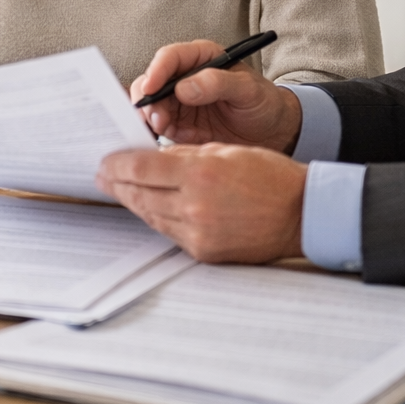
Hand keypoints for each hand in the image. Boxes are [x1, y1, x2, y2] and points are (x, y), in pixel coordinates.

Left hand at [97, 144, 305, 262]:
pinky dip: (156, 218)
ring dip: (133, 202)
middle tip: (102, 176)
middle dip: (117, 184)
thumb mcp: (227, 152)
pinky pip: (169, 232)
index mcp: (201, 174)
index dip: (117, 165)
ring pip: (151, 215)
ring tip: (119, 191)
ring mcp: (198, 232)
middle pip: (140, 194)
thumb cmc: (271, 177)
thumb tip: (154, 158)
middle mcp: (195, 206)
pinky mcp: (203, 251)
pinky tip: (148, 208)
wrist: (302, 215)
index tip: (104, 162)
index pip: (141, 168)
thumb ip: (187, 156)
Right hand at [130, 40, 301, 152]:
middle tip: (156, 116)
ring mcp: (179, 103)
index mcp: (201, 58)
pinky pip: (158, 127)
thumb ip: (218, 83)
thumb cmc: (264, 103)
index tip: (151, 88)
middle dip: (148, 99)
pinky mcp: (179, 126)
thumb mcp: (248, 90)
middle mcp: (185, 78)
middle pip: (152, 82)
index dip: (157, 71)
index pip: (170, 58)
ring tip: (162, 128)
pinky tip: (160, 139)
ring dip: (150, 117)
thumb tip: (184, 88)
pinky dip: (154, 133)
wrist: (273, 133)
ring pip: (150, 105)